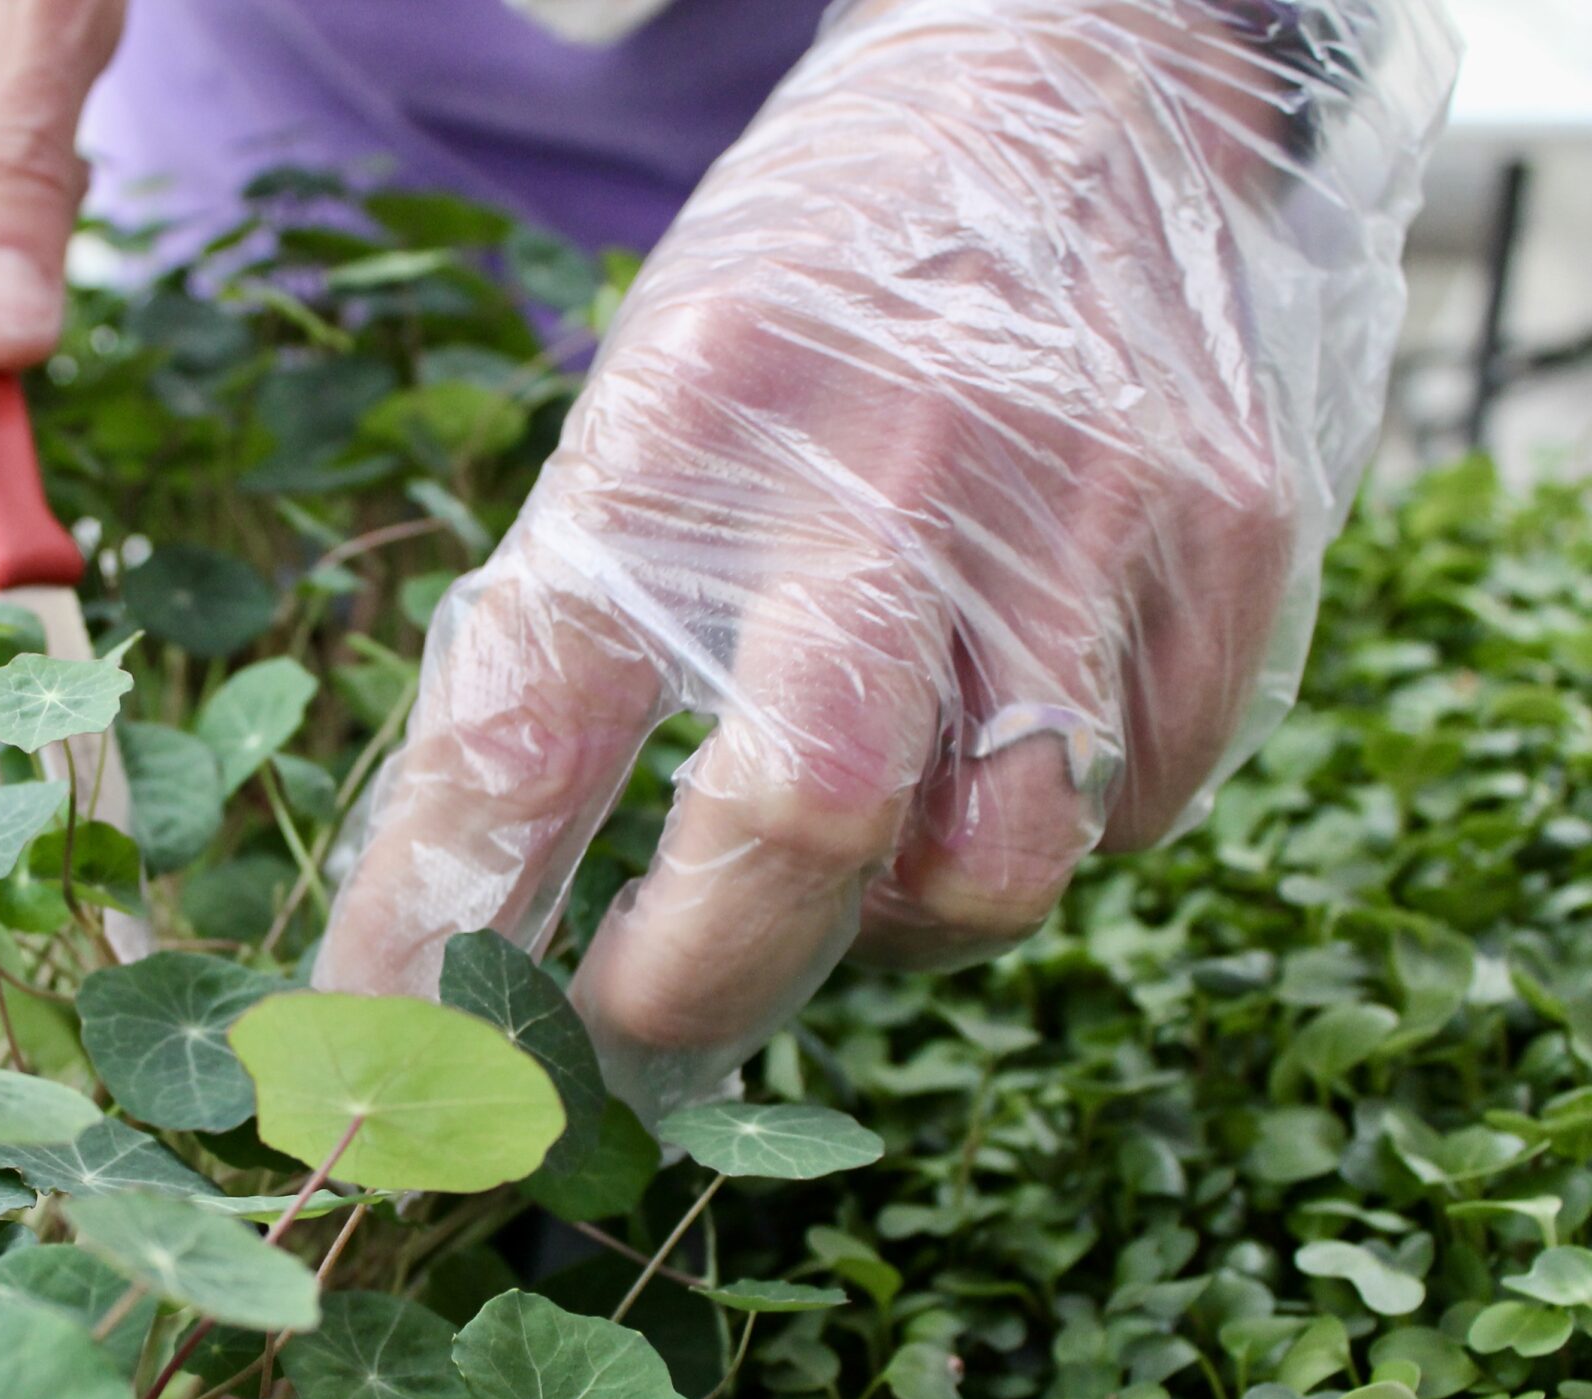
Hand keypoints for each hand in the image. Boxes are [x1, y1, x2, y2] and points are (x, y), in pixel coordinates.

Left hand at [317, 0, 1456, 1112]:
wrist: (1068, 87)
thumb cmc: (811, 293)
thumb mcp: (638, 414)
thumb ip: (574, 640)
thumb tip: (487, 912)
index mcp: (682, 421)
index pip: (524, 735)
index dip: (437, 937)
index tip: (399, 1068)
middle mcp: (893, 459)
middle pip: (801, 823)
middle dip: (692, 992)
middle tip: (627, 1042)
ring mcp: (1087, 505)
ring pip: (995, 869)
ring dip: (887, 930)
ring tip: (841, 867)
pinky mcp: (1232, 545)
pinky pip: (1135, 807)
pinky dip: (1040, 827)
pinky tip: (998, 738)